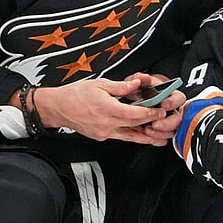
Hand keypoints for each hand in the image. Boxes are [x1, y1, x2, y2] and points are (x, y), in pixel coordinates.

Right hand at [32, 77, 172, 144]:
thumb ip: (121, 86)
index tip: (161, 110)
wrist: (58, 107)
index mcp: (107, 108)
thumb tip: (137, 84)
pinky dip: (131, 136)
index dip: (151, 113)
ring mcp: (104, 132)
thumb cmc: (76, 94)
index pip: (135, 114)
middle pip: (135, 127)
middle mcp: (107, 123)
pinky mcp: (101, 136)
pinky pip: (120, 137)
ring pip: (130, 137)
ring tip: (159, 138)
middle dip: (152, 124)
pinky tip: (139, 134)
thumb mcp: (100, 84)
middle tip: (164, 121)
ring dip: (145, 138)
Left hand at [124, 73, 185, 143]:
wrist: (129, 103)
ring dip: (160, 133)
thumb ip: (139, 79)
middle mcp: (171, 110)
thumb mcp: (136, 83)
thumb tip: (144, 78)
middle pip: (178, 119)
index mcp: (169, 95)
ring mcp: (167, 123)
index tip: (164, 105)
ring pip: (172, 131)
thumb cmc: (137, 92)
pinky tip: (148, 137)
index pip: (179, 98)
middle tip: (155, 123)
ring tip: (147, 130)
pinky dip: (156, 140)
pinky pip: (164, 140)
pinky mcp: (161, 133)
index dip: (173, 102)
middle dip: (167, 123)